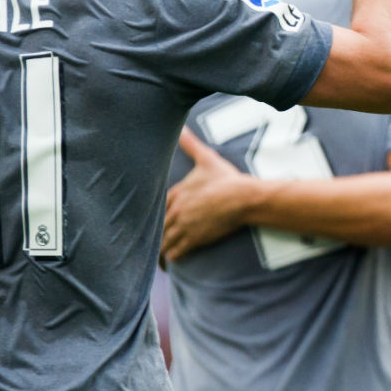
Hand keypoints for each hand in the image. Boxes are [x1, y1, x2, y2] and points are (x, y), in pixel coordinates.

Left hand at [161, 128, 252, 262]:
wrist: (243, 198)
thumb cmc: (226, 179)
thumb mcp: (207, 159)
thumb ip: (191, 145)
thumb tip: (182, 128)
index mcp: (177, 193)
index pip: (155, 208)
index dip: (152, 217)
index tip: (149, 224)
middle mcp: (176, 211)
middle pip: (157, 228)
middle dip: (152, 237)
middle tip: (148, 245)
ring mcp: (185, 226)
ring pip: (164, 243)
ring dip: (160, 251)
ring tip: (158, 259)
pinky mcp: (196, 239)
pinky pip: (177, 252)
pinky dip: (172, 258)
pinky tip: (171, 262)